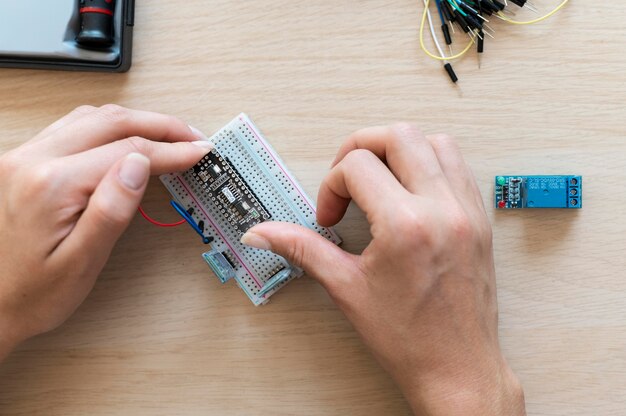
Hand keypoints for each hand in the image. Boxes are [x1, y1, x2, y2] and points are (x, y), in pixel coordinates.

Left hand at [0, 105, 212, 359]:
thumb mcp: (82, 262)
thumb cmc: (35, 292)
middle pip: (110, 121)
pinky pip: (74, 127)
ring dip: (135, 122)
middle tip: (192, 137)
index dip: (170, 149)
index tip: (198, 152)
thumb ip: (111, 210)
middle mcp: (32, 160)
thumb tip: (139, 164)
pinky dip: (109, 128)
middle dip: (159, 125)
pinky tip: (127, 140)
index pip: (125, 150)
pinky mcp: (24, 162)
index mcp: (50, 185)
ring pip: (92, 118)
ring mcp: (24, 157)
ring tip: (167, 137)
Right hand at [241, 124, 525, 414]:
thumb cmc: (409, 339)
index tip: (330, 215)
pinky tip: (409, 192)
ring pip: (436, 141)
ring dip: (400, 150)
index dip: (331, 186)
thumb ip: (301, 248)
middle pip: (399, 135)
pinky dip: (430, 165)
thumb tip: (263, 233)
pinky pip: (458, 167)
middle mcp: (443, 210)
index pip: (358, 166)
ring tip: (379, 180)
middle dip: (361, 147)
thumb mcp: (346, 288)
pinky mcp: (480, 220)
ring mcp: (467, 212)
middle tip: (347, 179)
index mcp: (407, 226)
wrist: (457, 368)